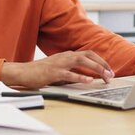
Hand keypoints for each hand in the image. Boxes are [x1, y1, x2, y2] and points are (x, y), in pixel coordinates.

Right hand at [0, 50, 114, 89]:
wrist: (23, 72)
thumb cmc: (40, 72)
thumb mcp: (59, 68)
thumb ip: (72, 70)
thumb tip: (87, 77)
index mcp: (67, 55)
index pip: (88, 54)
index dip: (100, 60)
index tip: (109, 70)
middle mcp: (65, 56)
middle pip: (88, 56)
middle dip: (102, 64)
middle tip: (111, 74)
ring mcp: (59, 64)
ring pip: (81, 62)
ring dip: (95, 69)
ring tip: (105, 76)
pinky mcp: (53, 73)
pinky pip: (69, 74)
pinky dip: (80, 77)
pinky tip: (89, 81)